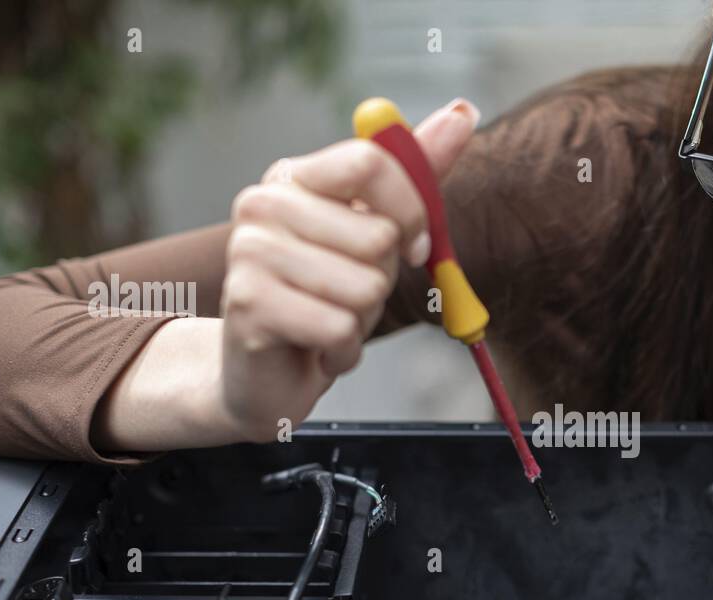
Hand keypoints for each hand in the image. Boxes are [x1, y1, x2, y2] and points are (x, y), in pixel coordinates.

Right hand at [219, 98, 479, 440]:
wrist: (266, 375)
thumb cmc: (326, 297)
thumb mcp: (378, 232)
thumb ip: (417, 174)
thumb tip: (464, 112)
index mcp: (295, 177)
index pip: (374, 163)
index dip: (412, 211)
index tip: (413, 248)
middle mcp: (262, 204)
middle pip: (378, 236)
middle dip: (380, 281)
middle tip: (345, 296)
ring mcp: (248, 252)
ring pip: (364, 287)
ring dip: (361, 321)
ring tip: (327, 322)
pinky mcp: (248, 305)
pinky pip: (341, 328)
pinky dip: (342, 351)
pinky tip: (315, 349)